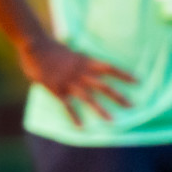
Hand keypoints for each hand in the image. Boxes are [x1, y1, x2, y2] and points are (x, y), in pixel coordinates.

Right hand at [20, 35, 134, 126]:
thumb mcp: (69, 50)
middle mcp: (80, 72)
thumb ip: (78, 60)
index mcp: (84, 60)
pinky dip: (74, 116)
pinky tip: (80, 127)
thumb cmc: (50, 46)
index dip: (123, 74)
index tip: (138, 81)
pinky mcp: (57, 89)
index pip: (109, 67)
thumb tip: (84, 64)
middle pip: (103, 86)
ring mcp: (69, 81)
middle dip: (118, 96)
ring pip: (89, 97)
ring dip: (101, 109)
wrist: (34, 45)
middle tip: (132, 106)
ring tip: (112, 121)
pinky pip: (67, 105)